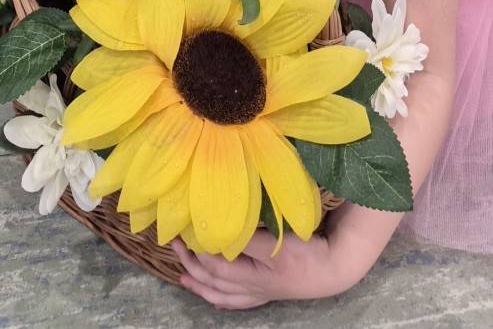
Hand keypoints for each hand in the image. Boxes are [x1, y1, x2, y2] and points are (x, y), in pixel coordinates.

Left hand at [171, 229, 333, 309]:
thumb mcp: (278, 242)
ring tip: (182, 276)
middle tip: (175, 244)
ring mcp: (261, 292)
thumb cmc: (308, 252)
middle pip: (216, 278)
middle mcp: (254, 286)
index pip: (218, 263)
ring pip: (223, 293)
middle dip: (192, 263)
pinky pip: (239, 301)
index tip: (187, 228)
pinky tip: (214, 300)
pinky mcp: (268, 292)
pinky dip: (223, 300)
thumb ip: (249, 239)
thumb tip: (220, 232)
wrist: (335, 268)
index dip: (200, 248)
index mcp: (255, 273)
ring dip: (201, 284)